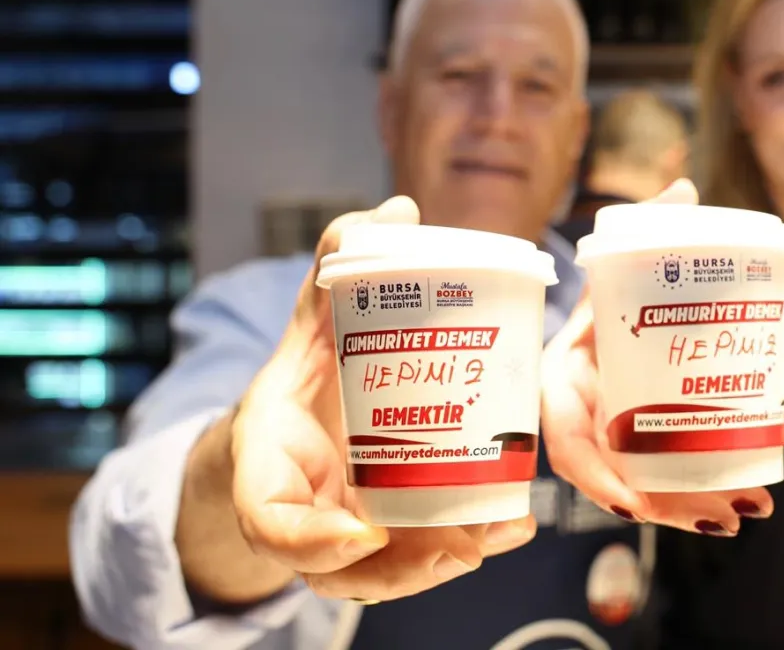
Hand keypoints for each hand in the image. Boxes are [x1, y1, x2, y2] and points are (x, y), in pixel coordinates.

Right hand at [229, 197, 534, 601]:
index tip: (363, 534)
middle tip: (462, 541)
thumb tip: (396, 210)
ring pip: (381, 576)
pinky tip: (512, 525)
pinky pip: (413, 560)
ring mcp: (338, 531)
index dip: (309, 538)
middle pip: (337, 567)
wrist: (302, 416)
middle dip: (401, 568)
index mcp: (269, 457)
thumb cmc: (309, 367)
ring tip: (500, 530)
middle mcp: (301, 508)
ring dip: (440, 564)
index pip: (268, 517)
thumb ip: (340, 262)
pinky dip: (462, 547)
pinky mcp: (379, 539)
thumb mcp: (314, 313)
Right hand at [541, 179, 774, 537]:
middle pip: (611, 478)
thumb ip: (648, 229)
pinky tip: (731, 508)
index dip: (595, 475)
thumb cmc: (606, 287)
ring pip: (638, 488)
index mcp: (559, 375)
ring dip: (683, 511)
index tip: (633, 502)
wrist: (608, 305)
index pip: (564, 436)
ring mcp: (606, 434)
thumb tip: (682, 189)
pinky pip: (654, 481)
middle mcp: (580, 413)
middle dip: (662, 505)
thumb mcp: (619, 261)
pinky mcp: (632, 444)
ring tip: (736, 514)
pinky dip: (686, 500)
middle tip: (719, 513)